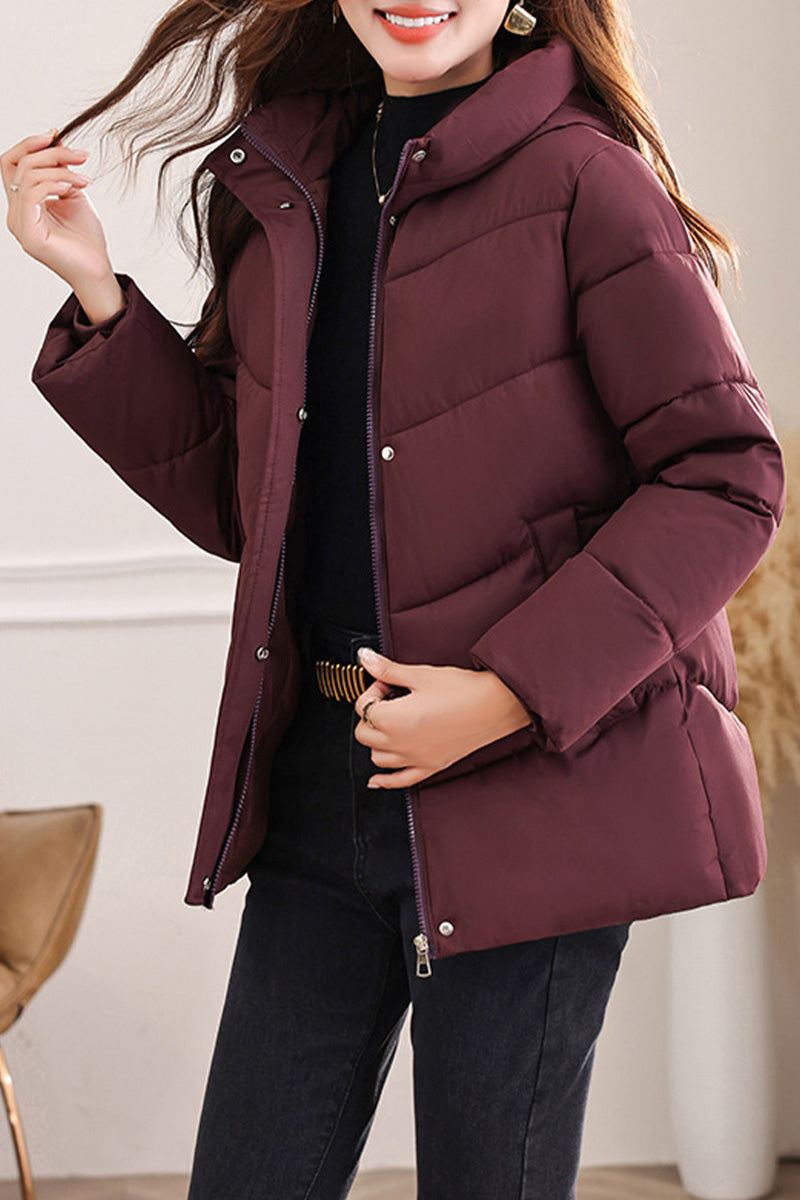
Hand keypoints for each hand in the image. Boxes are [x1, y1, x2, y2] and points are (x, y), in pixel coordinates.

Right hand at [2, 129, 123, 319]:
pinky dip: (52, 183)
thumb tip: (55, 142)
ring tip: (84, 179)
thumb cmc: (86, 238)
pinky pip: (31, 195)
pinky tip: (71, 186)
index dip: (30, 144)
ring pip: (27, 176)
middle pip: (19, 165)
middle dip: (51, 153)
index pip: (12, 163)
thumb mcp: (72, 195)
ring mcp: (20, 225)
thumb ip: (61, 171)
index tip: (56, 135)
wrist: (97, 269)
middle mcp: (15, 214)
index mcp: (23, 204)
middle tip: (81, 156)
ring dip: (59, 169)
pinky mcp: (29, 235)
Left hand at [352, 647, 532, 788]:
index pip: (363, 707)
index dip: (373, 691)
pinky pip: (399, 780)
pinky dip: (385, 780)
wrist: (496, 706)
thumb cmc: (463, 690)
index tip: (387, 682)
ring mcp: (415, 759)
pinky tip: (376, 779)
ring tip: (391, 724)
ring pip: (377, 757)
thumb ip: (388, 670)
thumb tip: (366, 659)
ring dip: (377, 741)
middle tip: (388, 699)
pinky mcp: (431, 767)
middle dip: (371, 715)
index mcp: (393, 720)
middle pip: (364, 734)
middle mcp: (400, 744)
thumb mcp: (421, 675)